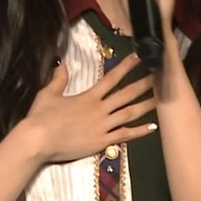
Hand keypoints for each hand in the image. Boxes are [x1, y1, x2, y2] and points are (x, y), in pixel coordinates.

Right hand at [25, 53, 156, 163]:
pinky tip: (152, 127)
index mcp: (89, 96)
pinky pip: (125, 135)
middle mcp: (100, 109)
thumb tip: (62, 64)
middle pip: (127, 94)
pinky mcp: (102, 142)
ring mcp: (103, 126)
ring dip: (146, 105)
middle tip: (159, 76)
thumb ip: (59, 79)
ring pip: (130, 114)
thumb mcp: (48, 94)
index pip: (112, 78)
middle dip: (144, 84)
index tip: (139, 58)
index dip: (127, 67)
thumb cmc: (41, 117)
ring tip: (162, 99)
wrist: (38, 140)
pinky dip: (139, 132)